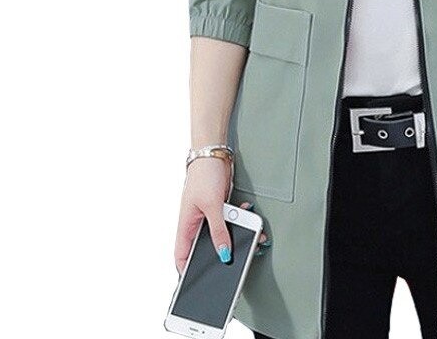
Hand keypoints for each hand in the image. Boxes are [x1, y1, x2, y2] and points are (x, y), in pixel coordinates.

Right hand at [174, 158, 268, 275]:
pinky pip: (231, 220)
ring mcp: (209, 216)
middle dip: (222, 254)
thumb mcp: (211, 206)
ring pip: (223, 233)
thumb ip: (218, 230)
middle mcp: (196, 224)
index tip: (199, 282)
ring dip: (237, 234)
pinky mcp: (220, 208)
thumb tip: (224, 253)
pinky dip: (240, 220)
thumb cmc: (203, 176)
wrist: (214, 154)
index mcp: (186, 227)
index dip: (188, 271)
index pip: (183, 256)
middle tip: (237, 261)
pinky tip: (249, 216)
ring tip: (253, 236)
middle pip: (207, 247)